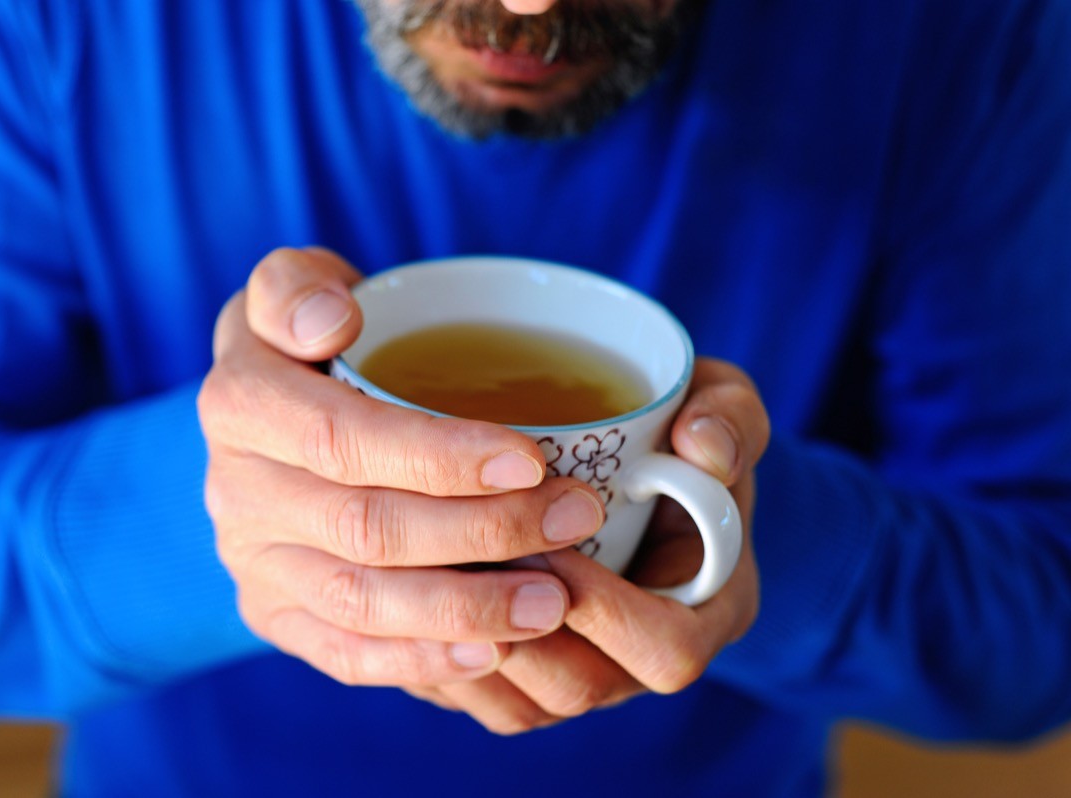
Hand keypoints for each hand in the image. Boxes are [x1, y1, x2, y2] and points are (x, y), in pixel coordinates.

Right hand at [198, 247, 607, 686]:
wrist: (270, 417)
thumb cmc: (311, 342)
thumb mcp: (293, 287)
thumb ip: (297, 287)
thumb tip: (331, 321)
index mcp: (239, 403)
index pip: (341, 438)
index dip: (437, 455)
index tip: (531, 457)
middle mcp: (236, 491)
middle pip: (364, 527)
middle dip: (481, 530)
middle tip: (574, 518)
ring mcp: (254, 562)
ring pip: (360, 602)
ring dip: (465, 607)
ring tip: (554, 601)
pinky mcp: (275, 615)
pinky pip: (344, 654)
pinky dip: (419, 659)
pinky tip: (490, 652)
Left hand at [402, 360, 766, 732]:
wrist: (638, 463)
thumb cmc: (682, 433)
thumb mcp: (722, 406)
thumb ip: (730, 419)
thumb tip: (702, 447)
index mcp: (708, 610)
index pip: (668, 650)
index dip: (607, 611)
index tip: (550, 547)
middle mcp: (643, 658)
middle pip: (581, 687)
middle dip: (520, 630)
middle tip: (470, 562)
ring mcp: (586, 674)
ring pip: (521, 704)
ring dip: (470, 647)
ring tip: (429, 577)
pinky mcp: (530, 678)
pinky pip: (483, 699)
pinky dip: (443, 660)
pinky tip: (409, 600)